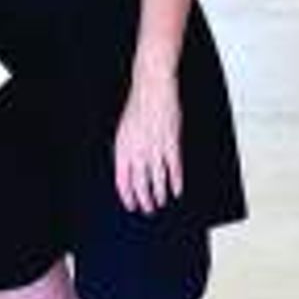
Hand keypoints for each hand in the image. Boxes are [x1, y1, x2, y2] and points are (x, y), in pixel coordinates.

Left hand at [114, 68, 183, 215]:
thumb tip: (129, 172)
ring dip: (159, 194)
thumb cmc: (138, 108)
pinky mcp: (171, 144)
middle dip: (144, 200)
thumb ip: (126, 152)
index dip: (127, 196)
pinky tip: (177, 190)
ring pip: (157, 180)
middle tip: (148, 209)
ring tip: (161, 202)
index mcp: (122, 149)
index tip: (131, 205)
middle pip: (140, 184)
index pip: (122, 181)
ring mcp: (154, 149)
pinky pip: (174, 169)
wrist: (153, 90)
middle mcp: (137, 152)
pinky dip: (176, 182)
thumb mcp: (124, 131)